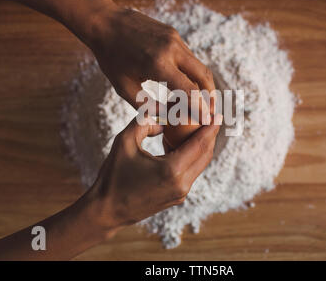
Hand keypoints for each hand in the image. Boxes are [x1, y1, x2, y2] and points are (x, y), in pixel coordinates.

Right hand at [83, 115, 221, 237]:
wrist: (106, 211)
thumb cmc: (113, 176)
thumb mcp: (124, 142)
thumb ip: (144, 122)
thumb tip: (163, 119)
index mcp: (171, 170)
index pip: (200, 144)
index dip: (211, 127)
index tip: (219, 113)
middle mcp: (181, 184)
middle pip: (205, 155)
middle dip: (211, 135)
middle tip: (212, 117)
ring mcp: (181, 194)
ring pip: (200, 165)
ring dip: (201, 146)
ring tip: (198, 128)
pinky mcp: (177, 198)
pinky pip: (190, 173)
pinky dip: (190, 158)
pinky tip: (180, 145)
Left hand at [87, 1, 215, 109]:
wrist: (105, 22)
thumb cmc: (111, 57)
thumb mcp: (124, 87)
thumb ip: (146, 105)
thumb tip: (166, 116)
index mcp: (158, 64)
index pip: (190, 91)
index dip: (201, 109)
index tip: (207, 121)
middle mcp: (171, 49)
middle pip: (204, 76)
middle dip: (211, 97)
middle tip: (212, 112)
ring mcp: (175, 39)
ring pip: (199, 65)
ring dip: (204, 84)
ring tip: (204, 101)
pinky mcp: (174, 34)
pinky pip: (190, 57)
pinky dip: (194, 73)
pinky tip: (189, 84)